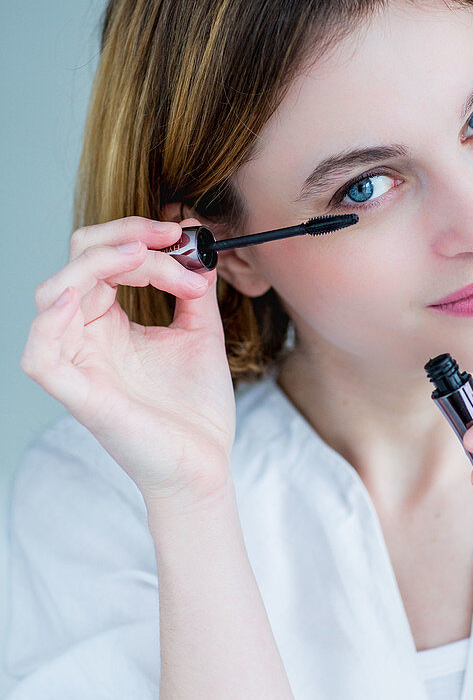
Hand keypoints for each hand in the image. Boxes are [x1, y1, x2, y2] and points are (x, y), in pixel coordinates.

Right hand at [21, 216, 235, 506]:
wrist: (205, 463)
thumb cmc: (196, 408)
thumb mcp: (200, 333)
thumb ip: (193, 289)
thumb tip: (197, 247)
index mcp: (109, 322)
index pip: (103, 256)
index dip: (140, 236)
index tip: (184, 237)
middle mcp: (87, 337)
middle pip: (76, 261)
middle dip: (122, 236)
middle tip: (168, 237)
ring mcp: (79, 364)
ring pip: (52, 293)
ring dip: (96, 262)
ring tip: (141, 255)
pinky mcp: (78, 394)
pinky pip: (41, 355)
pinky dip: (50, 321)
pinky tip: (78, 298)